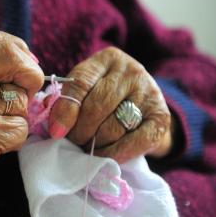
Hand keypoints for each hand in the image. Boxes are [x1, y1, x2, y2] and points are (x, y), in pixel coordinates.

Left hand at [48, 47, 171, 162]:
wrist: (142, 104)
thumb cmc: (105, 96)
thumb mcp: (87, 88)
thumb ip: (69, 99)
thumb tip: (55, 126)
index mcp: (107, 59)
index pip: (81, 83)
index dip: (65, 109)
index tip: (56, 132)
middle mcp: (131, 72)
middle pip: (96, 107)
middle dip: (79, 132)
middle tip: (73, 143)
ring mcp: (150, 94)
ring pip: (112, 127)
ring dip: (94, 145)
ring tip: (87, 148)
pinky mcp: (161, 118)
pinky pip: (135, 142)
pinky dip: (115, 153)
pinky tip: (104, 157)